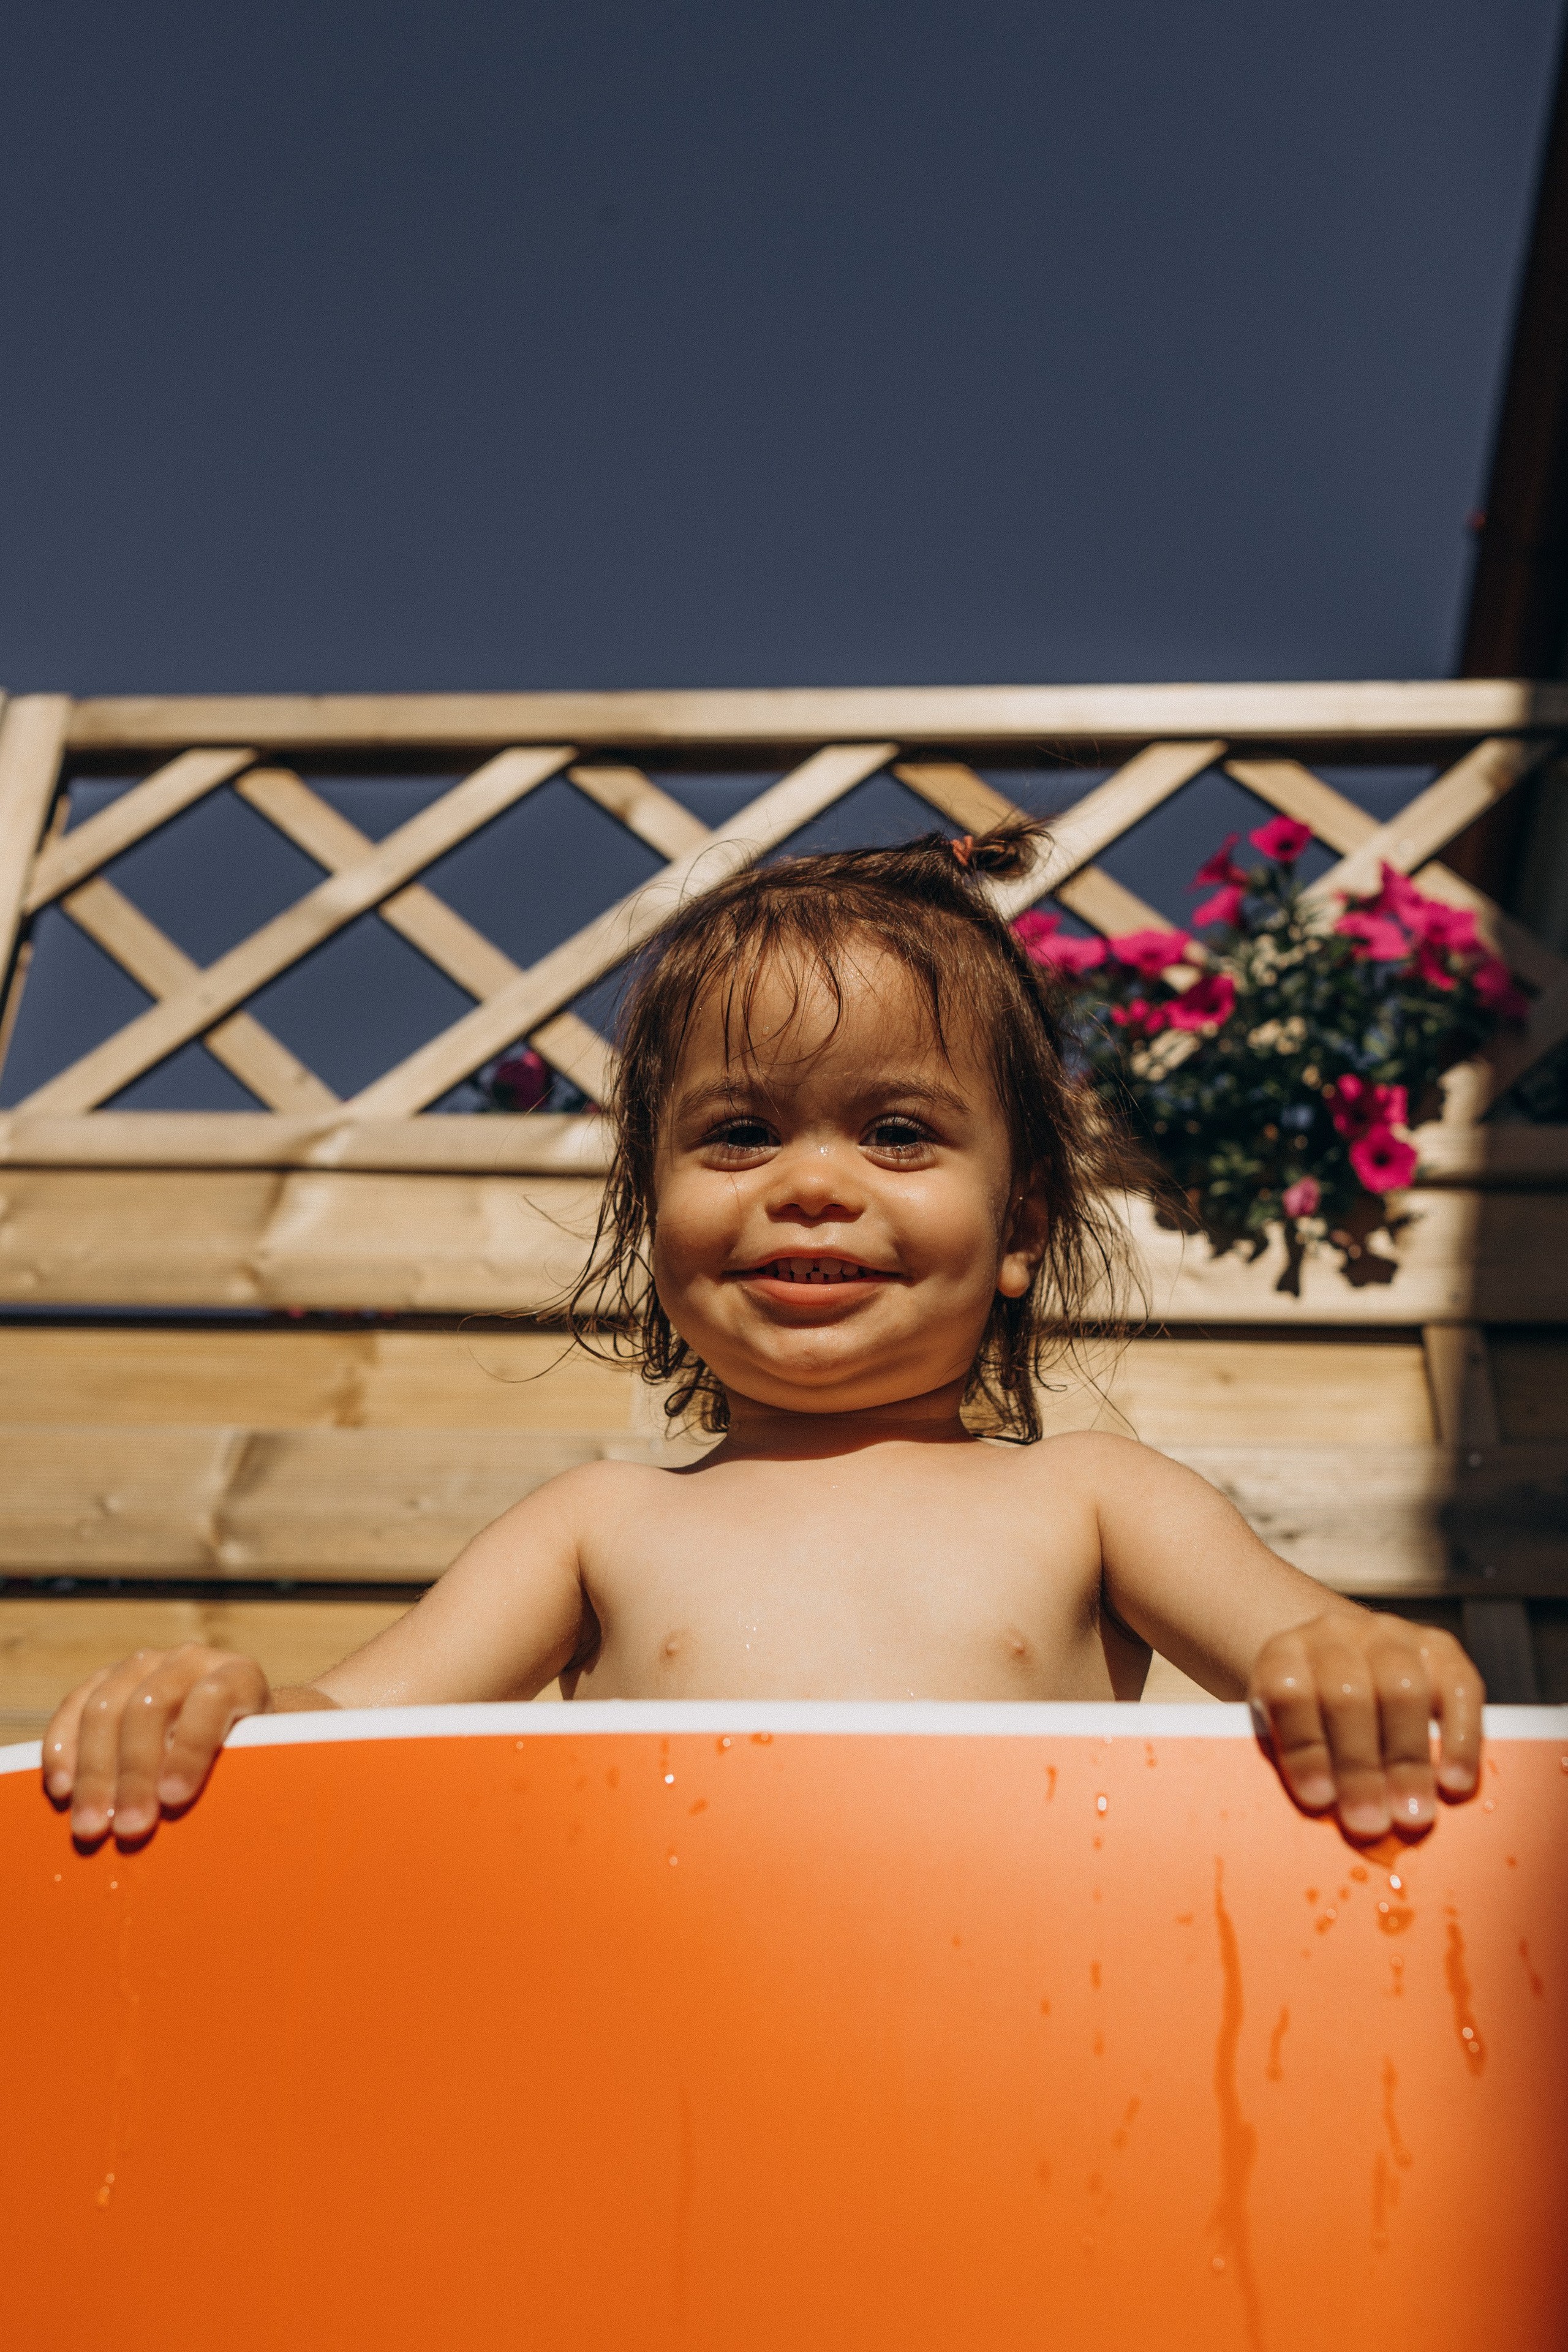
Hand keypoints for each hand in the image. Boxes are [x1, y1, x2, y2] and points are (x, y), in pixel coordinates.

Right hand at [42, 1645, 270, 1842]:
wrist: (224, 1726)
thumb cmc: (245, 1758)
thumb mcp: (257, 1762)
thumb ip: (241, 1776)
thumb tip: (215, 1826)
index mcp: (238, 1676)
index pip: (212, 1699)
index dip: (191, 1748)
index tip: (174, 1799)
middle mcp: (189, 1661)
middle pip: (148, 1707)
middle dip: (135, 1773)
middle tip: (129, 1828)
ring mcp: (143, 1665)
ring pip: (105, 1708)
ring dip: (94, 1773)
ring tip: (91, 1826)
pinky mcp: (104, 1679)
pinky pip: (73, 1707)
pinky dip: (63, 1750)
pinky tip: (62, 1791)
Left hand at [1248, 1610, 1481, 1839]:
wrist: (1345, 1661)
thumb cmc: (1312, 1717)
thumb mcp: (1286, 1731)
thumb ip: (1302, 1764)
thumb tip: (1328, 1816)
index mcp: (1285, 1654)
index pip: (1289, 1693)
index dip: (1303, 1747)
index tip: (1319, 1798)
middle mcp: (1335, 1635)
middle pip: (1348, 1695)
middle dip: (1359, 1766)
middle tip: (1369, 1822)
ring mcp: (1390, 1635)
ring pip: (1403, 1690)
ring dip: (1408, 1760)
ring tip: (1413, 1814)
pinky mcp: (1440, 1648)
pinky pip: (1459, 1689)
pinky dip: (1460, 1740)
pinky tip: (1454, 1783)